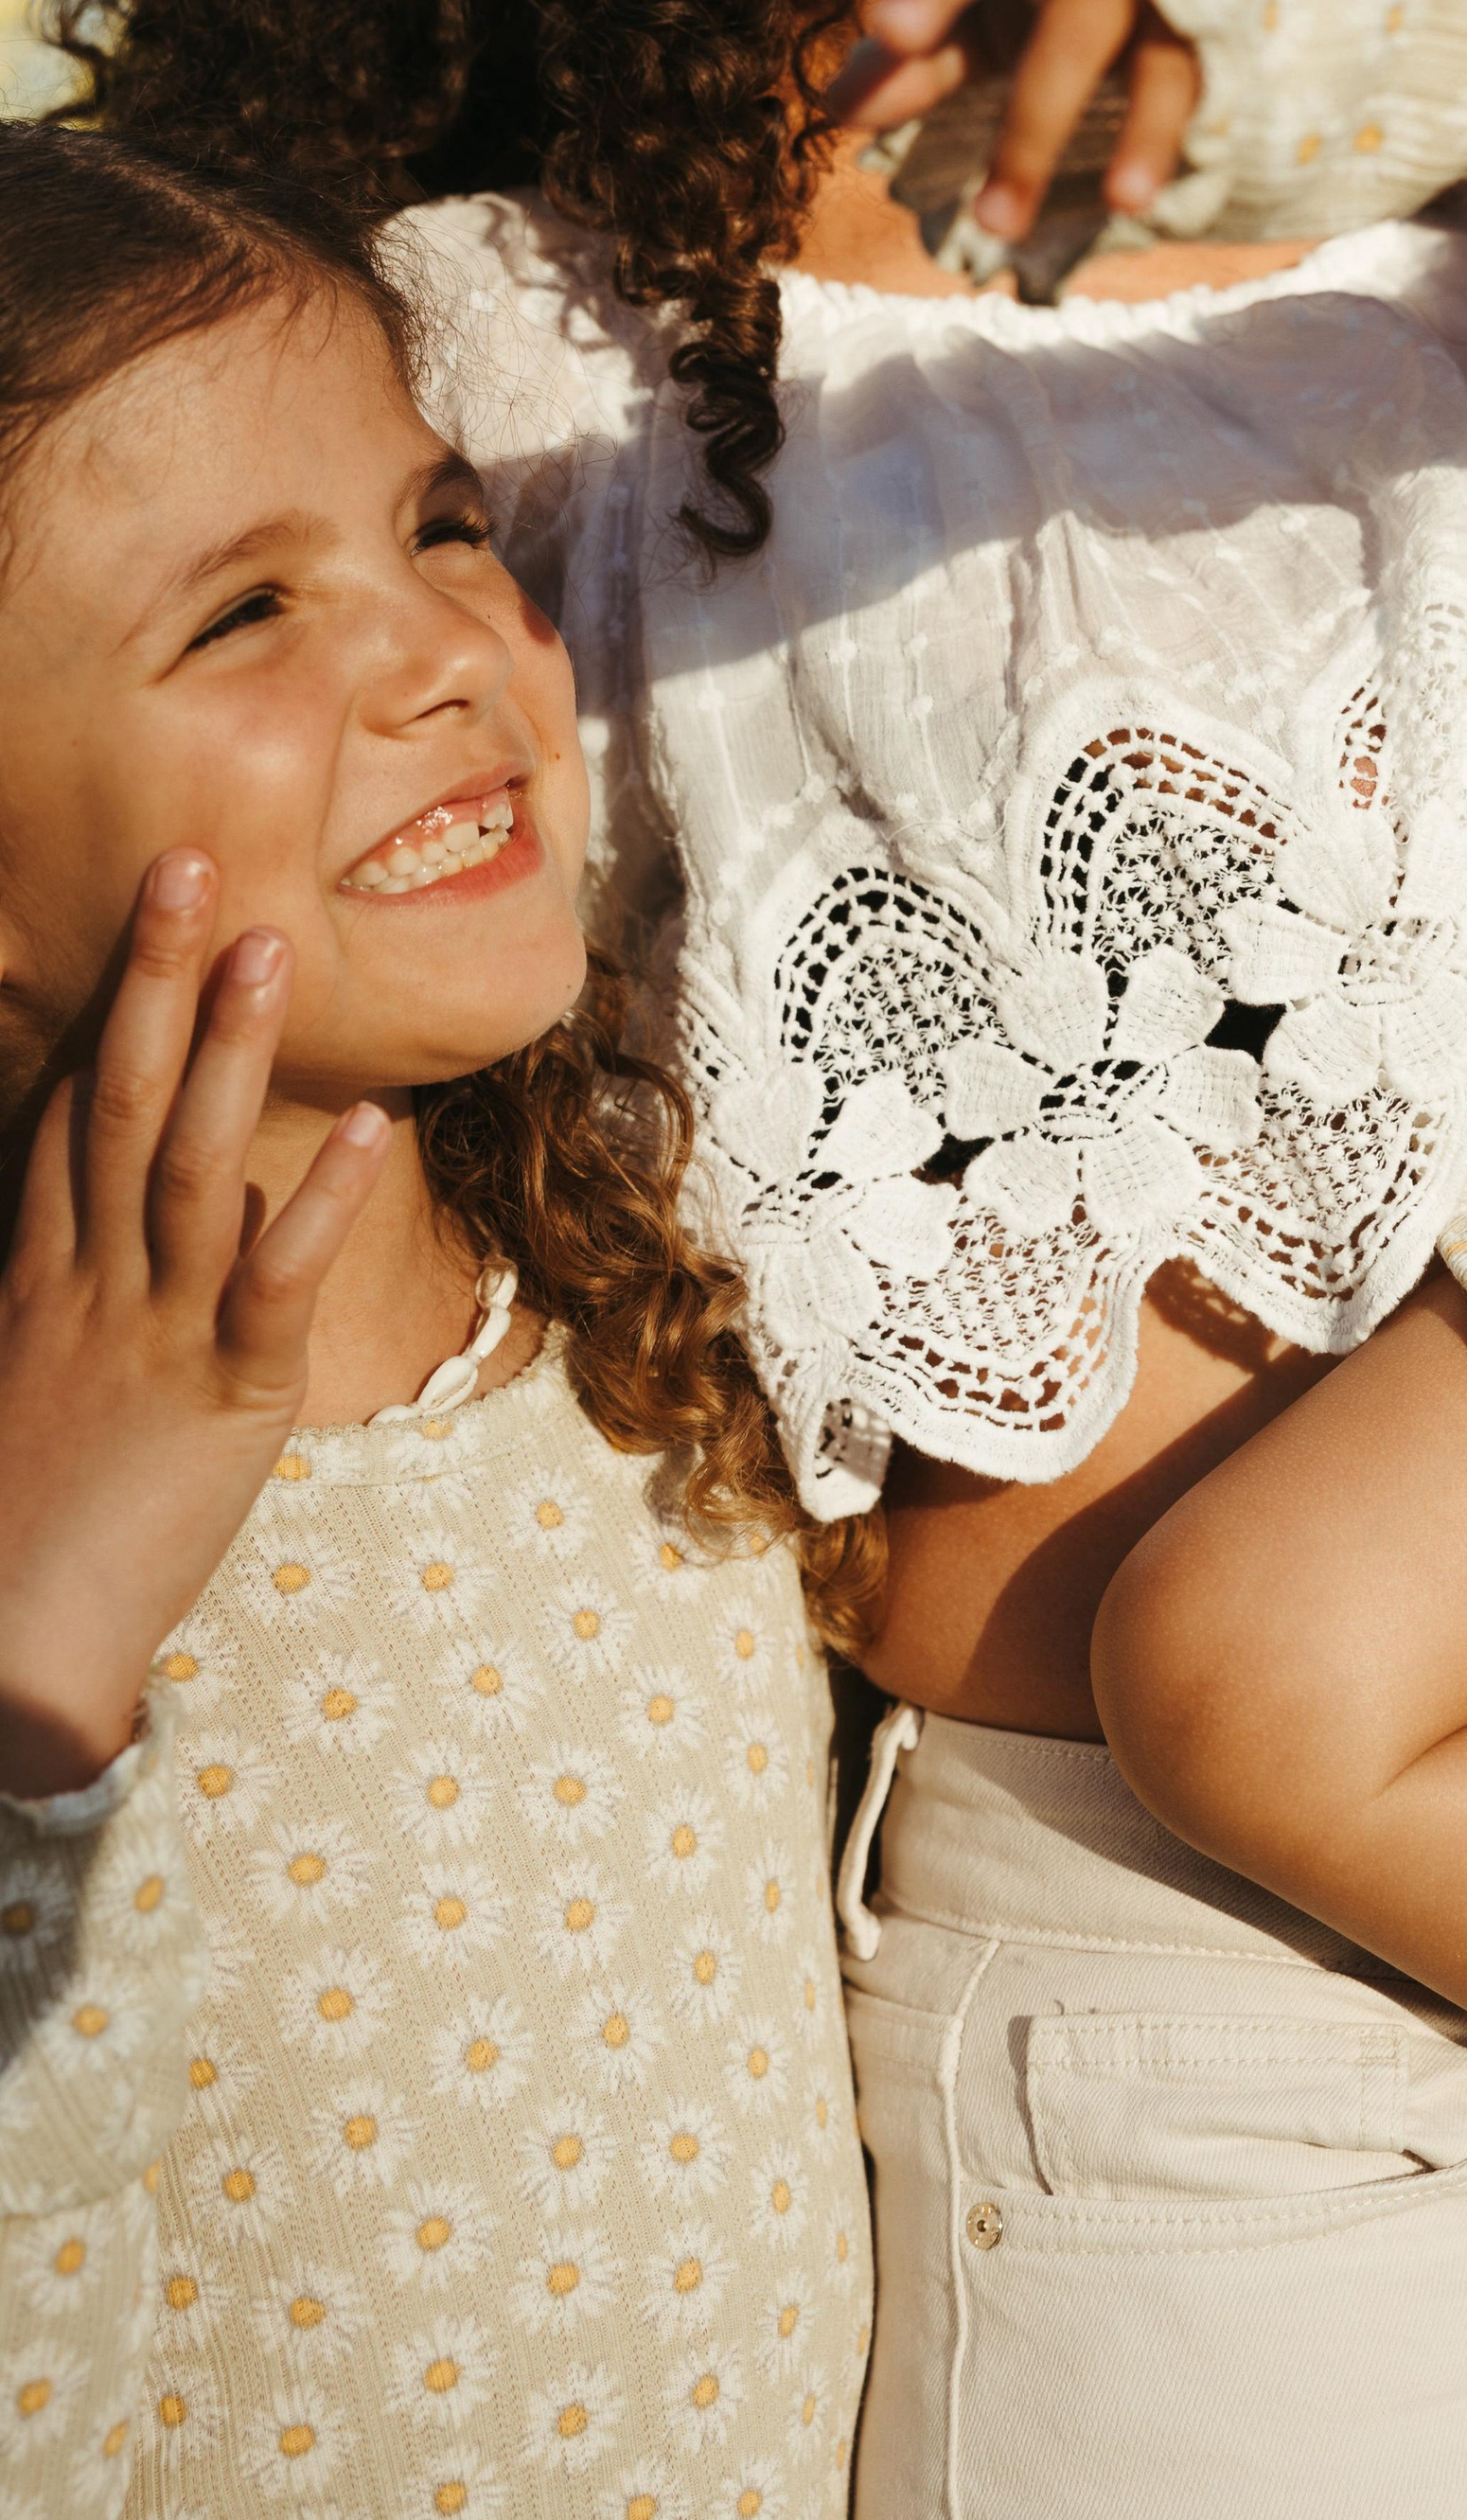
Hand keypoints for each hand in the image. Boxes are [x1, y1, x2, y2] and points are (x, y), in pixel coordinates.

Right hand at [0, 852, 388, 1798]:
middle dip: (154, 979)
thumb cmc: (22, 1538)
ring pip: (193, 1163)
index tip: (138, 923)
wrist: (6, 1656)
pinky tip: (376, 1131)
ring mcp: (152, 1333)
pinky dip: (325, 1202)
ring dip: (235, 1049)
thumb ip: (72, 1315)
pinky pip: (274, 1280)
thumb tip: (119, 1250)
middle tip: (193, 864)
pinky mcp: (224, 1399)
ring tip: (272, 946)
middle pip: (120, 1103)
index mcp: (37, 1283)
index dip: (104, 1014)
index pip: (66, 1119)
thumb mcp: (37, 1395)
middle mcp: (87, 1285)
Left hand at [837, 0, 1200, 241]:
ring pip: (1075, 39)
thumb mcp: (979, 28)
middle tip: (889, 26)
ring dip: (1033, 132)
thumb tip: (830, 110)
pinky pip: (1168, 84)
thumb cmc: (1057, 5)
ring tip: (996, 220)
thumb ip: (913, 60)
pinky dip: (1145, 144)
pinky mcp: (1194, 25)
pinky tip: (1129, 202)